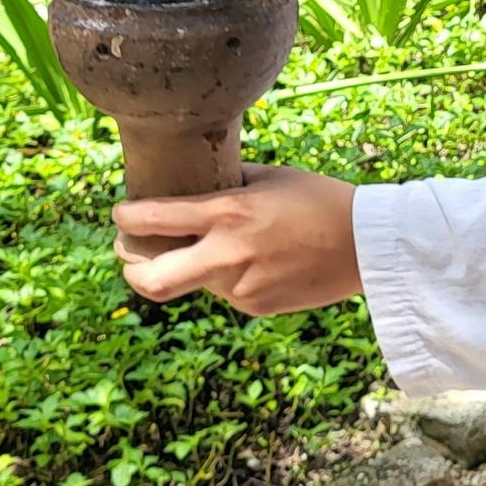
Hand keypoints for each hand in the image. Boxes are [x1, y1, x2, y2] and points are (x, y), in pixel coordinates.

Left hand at [112, 162, 362, 316]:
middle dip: (128, 266)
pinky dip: (225, 278)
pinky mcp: (254, 307)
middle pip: (149, 281)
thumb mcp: (269, 177)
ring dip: (187, 267)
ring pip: (190, 283)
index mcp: (227, 213)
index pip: (152, 221)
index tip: (121, 213)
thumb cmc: (319, 199)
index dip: (125, 218)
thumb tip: (194, 181)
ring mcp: (238, 288)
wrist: (365, 245)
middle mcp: (225, 255)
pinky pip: (224, 292)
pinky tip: (255, 261)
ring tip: (213, 246)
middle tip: (127, 251)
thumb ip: (227, 183)